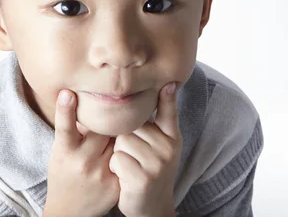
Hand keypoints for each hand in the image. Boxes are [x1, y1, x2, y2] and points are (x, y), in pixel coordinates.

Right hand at [43, 89, 119, 216]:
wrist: (69, 211)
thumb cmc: (63, 173)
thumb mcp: (59, 152)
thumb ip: (71, 130)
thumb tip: (80, 98)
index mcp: (64, 153)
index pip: (65, 128)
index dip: (66, 110)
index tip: (68, 93)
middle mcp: (82, 163)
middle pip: (102, 129)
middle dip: (106, 121)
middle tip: (109, 115)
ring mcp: (101, 175)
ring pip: (118, 141)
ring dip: (119, 134)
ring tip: (118, 132)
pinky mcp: (115, 185)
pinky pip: (126, 158)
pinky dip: (126, 151)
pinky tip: (128, 149)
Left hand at [109, 82, 181, 216]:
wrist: (152, 209)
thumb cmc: (149, 172)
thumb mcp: (158, 148)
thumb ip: (153, 126)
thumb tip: (146, 95)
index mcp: (172, 138)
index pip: (169, 113)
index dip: (168, 97)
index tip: (168, 82)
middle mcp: (168, 148)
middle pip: (130, 126)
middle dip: (124, 140)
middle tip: (135, 158)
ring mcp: (157, 164)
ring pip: (121, 142)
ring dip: (118, 155)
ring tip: (130, 167)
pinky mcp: (143, 178)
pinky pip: (116, 159)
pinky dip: (115, 168)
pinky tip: (126, 178)